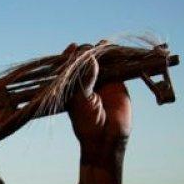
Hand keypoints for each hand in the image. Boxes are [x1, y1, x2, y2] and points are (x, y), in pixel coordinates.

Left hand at [65, 42, 131, 166]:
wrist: (106, 137)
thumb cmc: (87, 121)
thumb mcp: (81, 99)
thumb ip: (84, 79)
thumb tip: (88, 58)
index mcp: (69, 86)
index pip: (67, 65)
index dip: (69, 55)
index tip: (72, 48)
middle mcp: (83, 80)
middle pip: (83, 59)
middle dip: (85, 52)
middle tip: (87, 51)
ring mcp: (100, 79)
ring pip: (99, 59)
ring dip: (99, 50)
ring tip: (100, 46)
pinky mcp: (116, 80)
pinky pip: (115, 65)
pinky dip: (114, 55)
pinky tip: (112, 47)